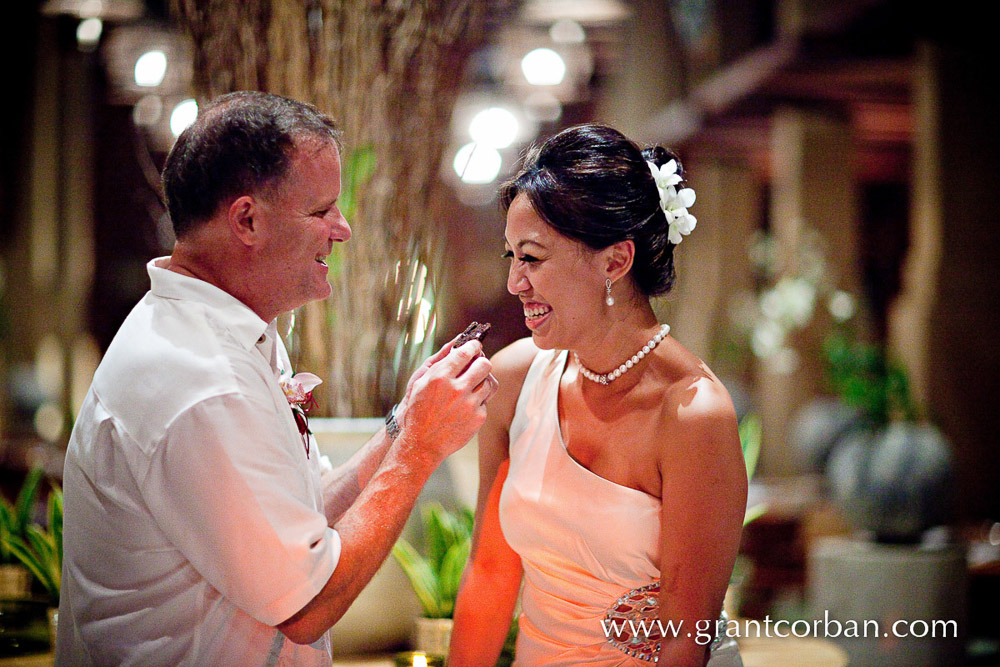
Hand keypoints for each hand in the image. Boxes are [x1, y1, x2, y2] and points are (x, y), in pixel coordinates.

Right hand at [395, 338, 497, 463]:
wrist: (423, 443)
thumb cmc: (419, 411)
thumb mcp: (421, 383)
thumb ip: (439, 364)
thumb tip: (456, 346)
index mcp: (440, 377)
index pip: (466, 352)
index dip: (474, 345)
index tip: (476, 345)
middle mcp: (456, 389)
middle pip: (485, 364)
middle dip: (483, 362)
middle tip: (479, 365)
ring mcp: (469, 404)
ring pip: (489, 383)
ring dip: (482, 383)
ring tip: (472, 388)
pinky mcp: (478, 418)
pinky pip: (486, 402)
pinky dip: (478, 403)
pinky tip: (466, 408)